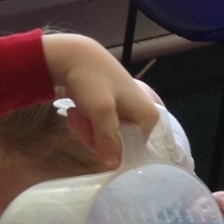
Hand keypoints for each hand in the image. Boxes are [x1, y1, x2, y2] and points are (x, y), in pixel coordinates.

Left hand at [40, 33, 156, 168]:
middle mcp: (143, 118)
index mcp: (148, 118)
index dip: (105, 146)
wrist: (74, 57)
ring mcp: (128, 115)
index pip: (128, 151)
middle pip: (116, 146)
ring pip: (105, 139)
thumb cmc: (91, 80)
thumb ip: (107, 138)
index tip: (89, 130)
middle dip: (91, 135)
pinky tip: (78, 110)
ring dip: (85, 129)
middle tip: (78, 118)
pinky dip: (86, 122)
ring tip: (76, 112)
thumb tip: (114, 167)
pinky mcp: (115, 112)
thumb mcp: (100, 110)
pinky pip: (100, 129)